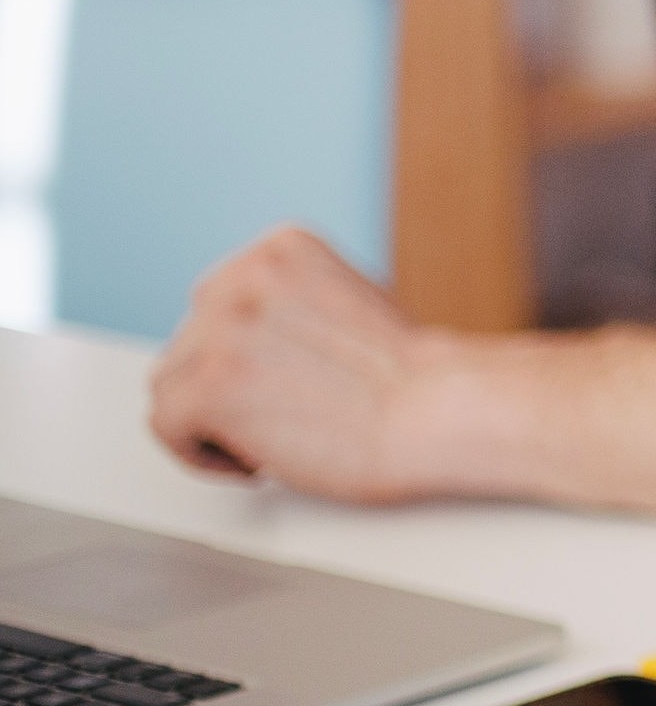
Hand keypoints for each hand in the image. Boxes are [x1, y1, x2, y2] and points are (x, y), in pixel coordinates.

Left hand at [148, 227, 450, 503]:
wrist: (440, 412)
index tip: (280, 384)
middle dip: (228, 386)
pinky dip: (202, 454)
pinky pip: (165, 425)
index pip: (217, 303)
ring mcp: (221, 329)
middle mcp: (243, 277)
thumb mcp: (349, 303)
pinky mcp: (209, 386)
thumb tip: (248, 345)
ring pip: (170, 384)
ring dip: (213, 421)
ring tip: (272, 437)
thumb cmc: (413, 379)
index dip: (245, 355)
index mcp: (281, 247)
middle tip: (281, 414)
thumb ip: (290, 308)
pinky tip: (257, 458)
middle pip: (187, 343)